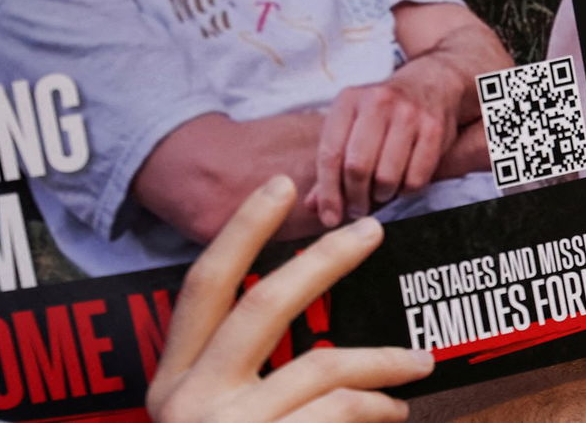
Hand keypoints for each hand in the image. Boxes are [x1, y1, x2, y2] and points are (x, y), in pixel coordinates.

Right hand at [148, 176, 434, 422]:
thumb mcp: (208, 420)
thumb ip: (238, 371)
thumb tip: (304, 306)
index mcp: (171, 385)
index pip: (203, 287)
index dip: (241, 232)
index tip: (279, 185)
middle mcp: (192, 404)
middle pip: (267, 305)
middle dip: (325, 260)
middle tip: (373, 231)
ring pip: (323, 368)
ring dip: (382, 363)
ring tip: (415, 369)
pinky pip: (339, 416)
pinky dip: (376, 409)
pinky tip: (393, 414)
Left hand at [312, 59, 468, 226]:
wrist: (429, 84)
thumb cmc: (381, 114)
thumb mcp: (350, 126)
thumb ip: (332, 165)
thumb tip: (315, 206)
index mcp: (348, 100)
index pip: (330, 154)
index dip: (328, 193)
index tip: (329, 218)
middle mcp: (378, 102)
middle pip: (357, 167)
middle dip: (355, 198)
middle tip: (357, 210)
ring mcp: (408, 113)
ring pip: (386, 177)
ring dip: (381, 196)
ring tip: (379, 193)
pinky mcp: (433, 128)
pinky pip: (416, 178)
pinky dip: (406, 191)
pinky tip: (402, 182)